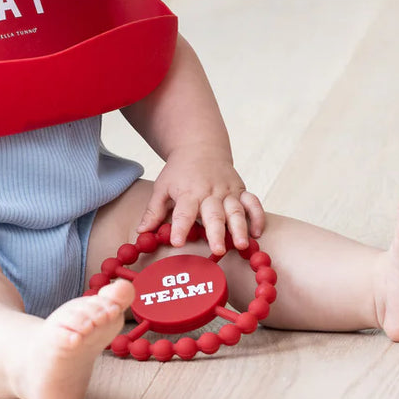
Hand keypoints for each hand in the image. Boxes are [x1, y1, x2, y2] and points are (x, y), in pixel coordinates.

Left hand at [137, 146, 265, 254]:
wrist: (200, 147)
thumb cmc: (179, 172)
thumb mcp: (162, 187)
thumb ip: (154, 211)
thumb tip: (141, 233)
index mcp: (188, 192)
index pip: (183, 212)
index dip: (181, 227)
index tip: (178, 242)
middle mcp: (209, 192)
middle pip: (213, 214)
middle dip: (216, 232)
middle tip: (217, 250)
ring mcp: (227, 191)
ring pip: (236, 210)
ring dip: (240, 227)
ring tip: (241, 245)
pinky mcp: (241, 190)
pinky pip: (253, 202)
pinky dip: (257, 216)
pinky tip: (257, 233)